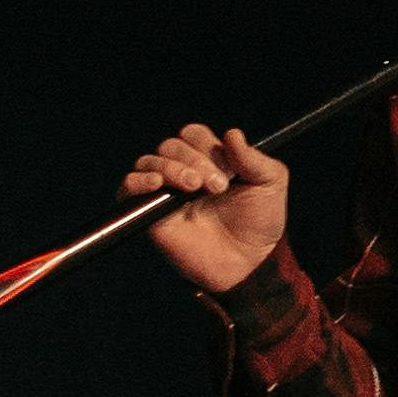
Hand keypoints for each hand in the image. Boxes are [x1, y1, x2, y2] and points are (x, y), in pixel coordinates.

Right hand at [121, 125, 288, 296]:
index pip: (193, 134)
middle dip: (193, 160)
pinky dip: (137, 180)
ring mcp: (165, 192)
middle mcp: (183, 171)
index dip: (207, 146)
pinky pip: (127, 187)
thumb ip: (254, 158)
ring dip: (171, 167)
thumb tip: (232, 133)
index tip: (229, 172)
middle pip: (171, 145)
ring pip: (149, 161)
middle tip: (217, 186)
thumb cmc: (259, 223)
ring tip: (193, 187)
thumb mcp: (270, 184)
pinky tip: (156, 184)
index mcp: (209, 159)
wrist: (248, 263)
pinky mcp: (149, 214)